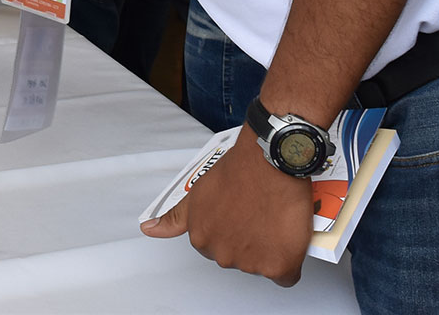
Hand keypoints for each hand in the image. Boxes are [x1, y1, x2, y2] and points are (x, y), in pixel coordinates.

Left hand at [140, 134, 313, 286]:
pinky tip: (288, 240)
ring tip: (273, 219)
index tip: (240, 216)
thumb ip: (175, 217)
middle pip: (240, 259)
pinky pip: (286, 277)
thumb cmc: (238, 171)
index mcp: (201, 239)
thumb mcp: (197, 193)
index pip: (218, 248)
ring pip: (263, 266)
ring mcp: (250, 262)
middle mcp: (223, 255)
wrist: (268, 160)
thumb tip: (148, 230)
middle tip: (258, 215)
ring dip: (270, 248)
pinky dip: (290, 261)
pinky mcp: (278, 265)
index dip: (232, 230)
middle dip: (250, 240)